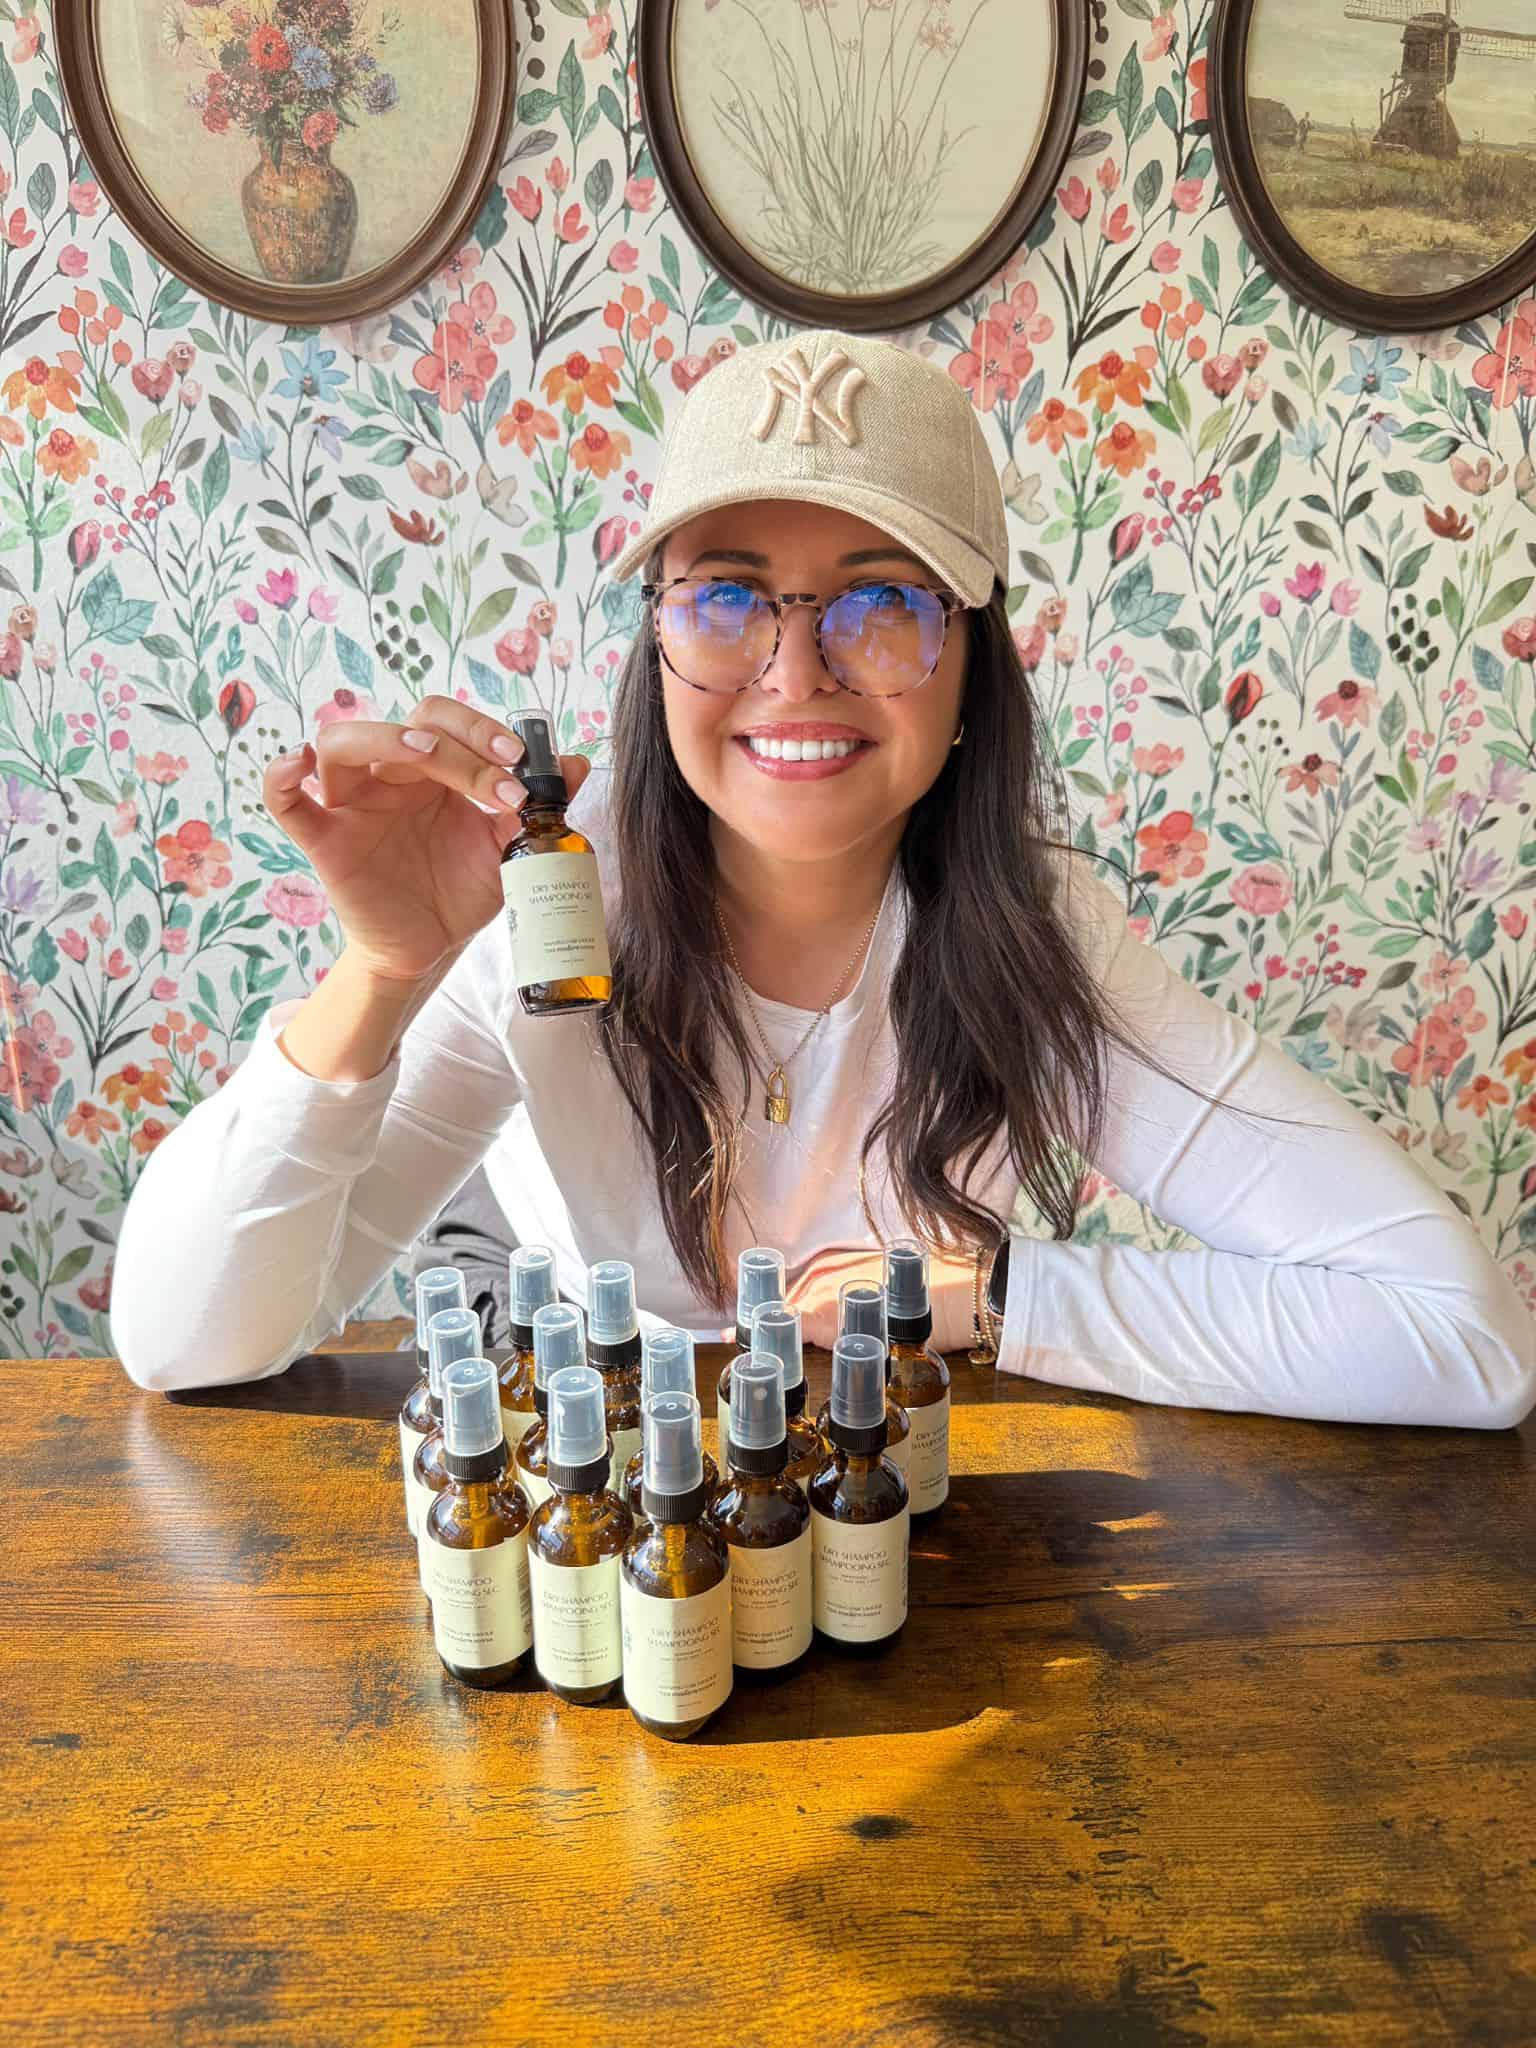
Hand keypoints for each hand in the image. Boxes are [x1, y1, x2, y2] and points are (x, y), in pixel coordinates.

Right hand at [261, 696, 590, 984]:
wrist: (431, 947)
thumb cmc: (461, 889)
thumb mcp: (508, 850)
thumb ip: (538, 808)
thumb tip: (578, 764)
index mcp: (431, 769)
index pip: (447, 721)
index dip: (483, 732)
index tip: (523, 764)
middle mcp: (388, 776)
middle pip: (406, 725)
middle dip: (457, 743)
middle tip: (499, 778)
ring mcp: (351, 805)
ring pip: (341, 743)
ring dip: (385, 738)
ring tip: (425, 752)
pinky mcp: (325, 842)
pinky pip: (286, 803)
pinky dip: (282, 777)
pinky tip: (299, 763)